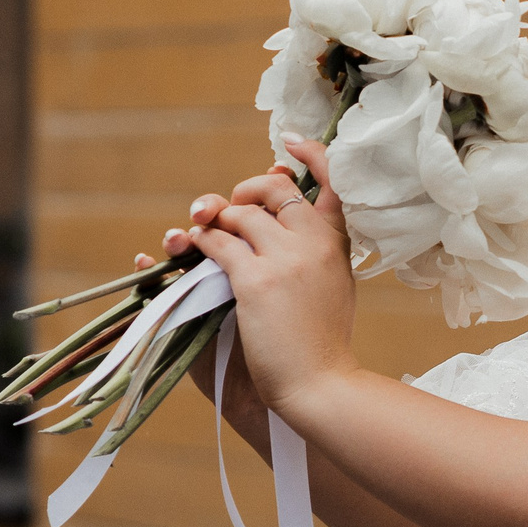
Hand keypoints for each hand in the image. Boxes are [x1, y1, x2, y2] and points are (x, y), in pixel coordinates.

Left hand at [180, 137, 360, 415]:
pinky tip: (190, 248)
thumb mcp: (334, 285)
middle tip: (229, 209)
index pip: (332, 181)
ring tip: (204, 234)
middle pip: (274, 188)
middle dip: (245, 190)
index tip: (292, 142)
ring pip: (239, 212)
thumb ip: (315, 248)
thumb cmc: (321, 344)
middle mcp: (314, 242)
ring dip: (215, 219)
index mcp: (337, 243)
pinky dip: (199, 240)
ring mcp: (285, 258)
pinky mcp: (254, 279)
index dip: (313, 155)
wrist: (318, 384)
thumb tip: (289, 212)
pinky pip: (216, 242)